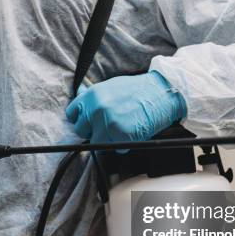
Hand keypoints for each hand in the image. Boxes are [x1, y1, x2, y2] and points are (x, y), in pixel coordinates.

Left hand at [65, 71, 185, 147]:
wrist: (162, 93)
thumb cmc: (138, 90)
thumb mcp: (110, 86)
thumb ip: (93, 95)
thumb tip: (79, 94)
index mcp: (92, 96)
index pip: (72, 114)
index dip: (80, 119)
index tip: (87, 121)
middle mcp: (97, 110)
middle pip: (81, 131)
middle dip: (92, 131)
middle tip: (107, 126)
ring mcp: (109, 124)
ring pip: (97, 143)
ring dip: (107, 139)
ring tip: (121, 128)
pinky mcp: (122, 137)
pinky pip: (115, 148)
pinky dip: (122, 144)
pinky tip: (131, 131)